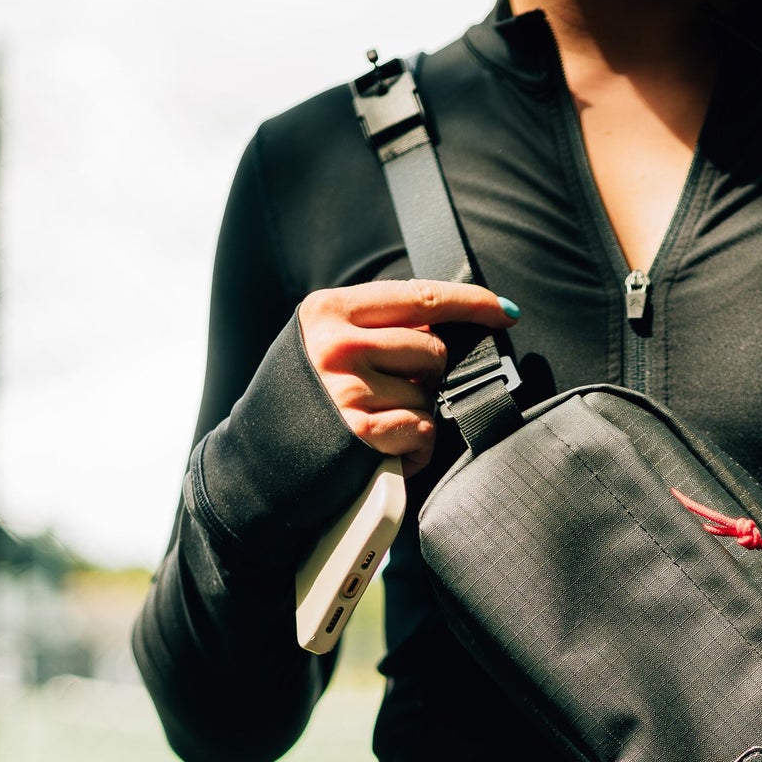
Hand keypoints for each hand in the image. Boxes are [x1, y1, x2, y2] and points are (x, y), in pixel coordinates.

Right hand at [297, 279, 519, 477]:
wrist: (257, 466)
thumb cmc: (304, 406)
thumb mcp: (324, 347)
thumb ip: (374, 331)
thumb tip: (445, 328)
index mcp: (330, 311)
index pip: (420, 296)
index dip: (471, 303)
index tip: (505, 311)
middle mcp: (338, 343)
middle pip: (433, 350)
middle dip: (427, 378)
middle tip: (392, 397)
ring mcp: (348, 387)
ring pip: (430, 395)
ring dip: (418, 417)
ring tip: (379, 428)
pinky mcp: (360, 432)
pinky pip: (423, 432)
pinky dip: (414, 450)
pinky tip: (386, 453)